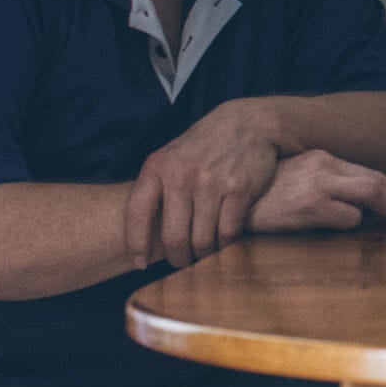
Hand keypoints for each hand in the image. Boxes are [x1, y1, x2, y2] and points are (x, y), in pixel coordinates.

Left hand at [123, 101, 281, 269]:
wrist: (249, 123)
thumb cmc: (204, 147)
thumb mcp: (171, 156)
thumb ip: (156, 186)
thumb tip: (140, 232)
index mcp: (158, 167)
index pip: (136, 214)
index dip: (136, 244)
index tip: (140, 263)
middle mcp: (182, 175)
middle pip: (173, 236)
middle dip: (178, 257)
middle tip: (182, 261)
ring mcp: (212, 182)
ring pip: (202, 239)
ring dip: (203, 254)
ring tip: (204, 253)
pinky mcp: (240, 189)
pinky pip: (228, 232)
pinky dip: (225, 245)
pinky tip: (224, 243)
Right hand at [246, 149, 385, 234]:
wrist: (228, 203)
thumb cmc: (263, 199)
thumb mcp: (297, 181)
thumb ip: (327, 186)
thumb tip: (362, 209)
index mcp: (323, 159)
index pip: (372, 174)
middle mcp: (323, 166)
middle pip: (379, 181)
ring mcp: (317, 185)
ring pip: (372, 193)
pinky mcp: (308, 206)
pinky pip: (348, 217)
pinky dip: (356, 226)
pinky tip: (351, 233)